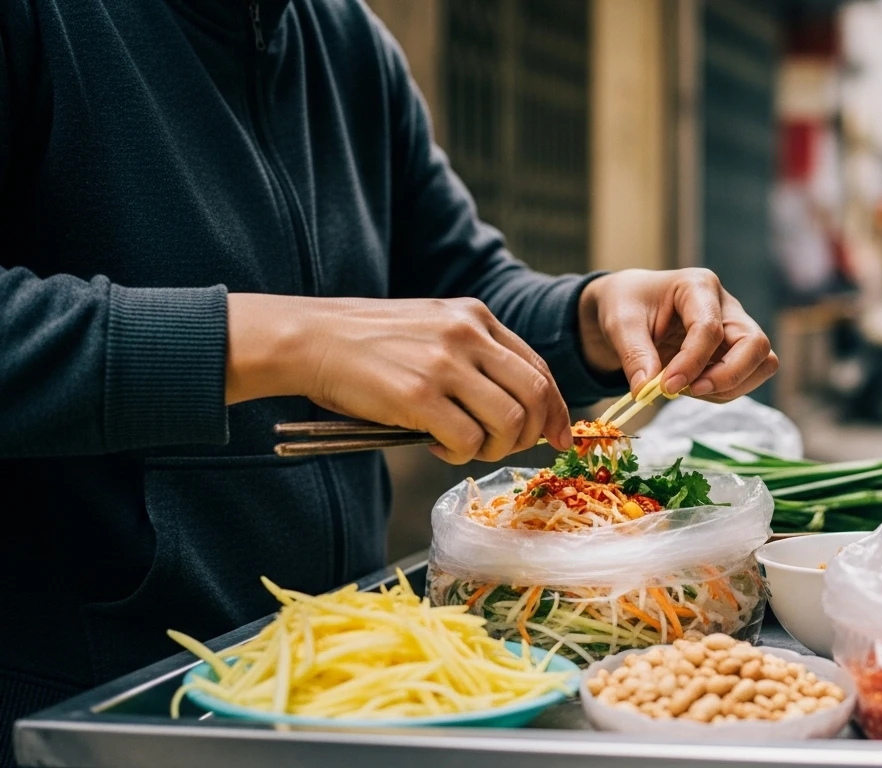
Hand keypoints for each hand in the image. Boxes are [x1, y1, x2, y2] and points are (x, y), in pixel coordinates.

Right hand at [227, 294, 572, 463]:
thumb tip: (516, 410)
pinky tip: (438, 445)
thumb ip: (474, 357)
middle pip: (537, 395)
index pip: (539, 368)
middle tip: (509, 449)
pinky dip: (460, 453)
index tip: (558, 436)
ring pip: (510, 422)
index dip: (556, 409)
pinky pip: (468, 439)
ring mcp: (445, 364)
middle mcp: (468, 335)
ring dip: (495, 447)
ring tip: (465, 446)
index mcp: (475, 316)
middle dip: (534, 434)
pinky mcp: (419, 395)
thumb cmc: (367, 344)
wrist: (309, 339)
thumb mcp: (431, 329)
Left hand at [577, 269, 777, 400]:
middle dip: (728, 376)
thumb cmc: (628, 304)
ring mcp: (736, 329)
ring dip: (728, 387)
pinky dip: (722, 392)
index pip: (710, 328)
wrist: (632, 305)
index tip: (666, 386)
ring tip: (686, 389)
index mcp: (698, 286)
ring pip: (762, 364)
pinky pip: (746, 378)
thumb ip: (634, 354)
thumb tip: (646, 390)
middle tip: (690, 390)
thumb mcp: (621, 323)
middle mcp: (727, 306)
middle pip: (756, 345)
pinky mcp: (735, 351)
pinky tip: (691, 387)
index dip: (691, 362)